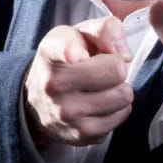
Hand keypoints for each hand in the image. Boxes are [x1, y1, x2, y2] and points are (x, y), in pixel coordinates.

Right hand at [23, 15, 133, 146]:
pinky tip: (99, 103)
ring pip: (124, 95)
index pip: (63, 49)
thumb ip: (106, 29)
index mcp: (51, 52)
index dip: (72, 50)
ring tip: (100, 87)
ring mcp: (66, 113)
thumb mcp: (80, 33)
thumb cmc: (67, 59)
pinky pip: (122, 115)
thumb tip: (124, 55)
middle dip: (116, 68)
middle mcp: (53, 84)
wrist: (37, 100)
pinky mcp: (80, 133)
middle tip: (102, 70)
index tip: (77, 54)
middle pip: (117, 71)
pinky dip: (117, 108)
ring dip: (118, 89)